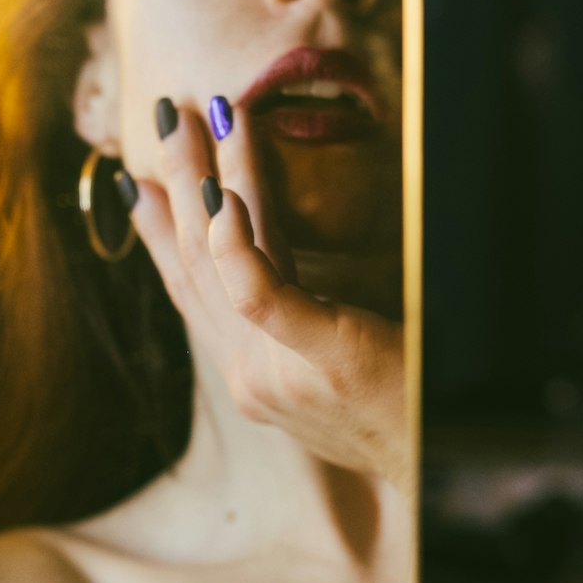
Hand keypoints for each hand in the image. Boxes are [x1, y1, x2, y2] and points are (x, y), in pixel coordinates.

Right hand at [122, 96, 411, 493]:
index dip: (158, 235)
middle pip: (196, 265)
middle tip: (166, 116)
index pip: (190, 292)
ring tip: (202, 118)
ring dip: (208, 178)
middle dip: (176, 182)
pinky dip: (237, 244)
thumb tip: (269, 260)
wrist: (446, 466)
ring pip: (223, 262)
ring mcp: (277, 371)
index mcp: (250, 376)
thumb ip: (295, 322)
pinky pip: (262, 295)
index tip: (136, 182)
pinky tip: (226, 196)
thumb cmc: (405, 410)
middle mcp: (249, 375)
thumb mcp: (331, 361)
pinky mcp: (320, 358)